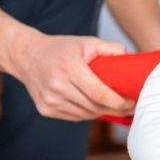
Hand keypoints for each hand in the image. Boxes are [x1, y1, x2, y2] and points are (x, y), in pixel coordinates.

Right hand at [11, 33, 133, 120]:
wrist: (27, 56)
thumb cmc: (60, 49)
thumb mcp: (86, 42)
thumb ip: (110, 49)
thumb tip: (130, 59)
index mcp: (69, 68)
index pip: (99, 94)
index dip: (119, 102)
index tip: (132, 103)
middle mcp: (57, 86)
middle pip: (94, 107)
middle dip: (116, 110)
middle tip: (130, 108)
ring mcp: (49, 100)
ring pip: (86, 114)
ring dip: (102, 112)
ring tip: (115, 107)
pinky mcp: (46, 109)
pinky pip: (75, 117)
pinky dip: (88, 113)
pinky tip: (95, 106)